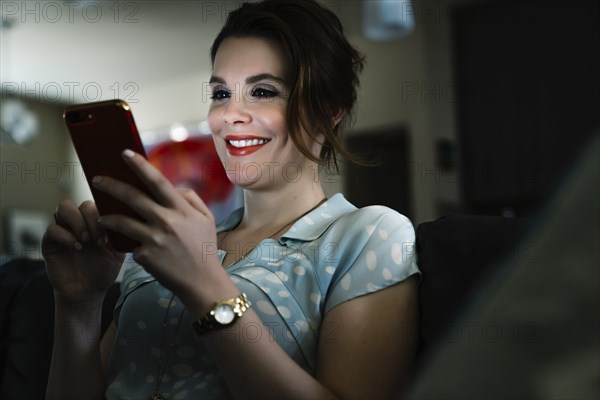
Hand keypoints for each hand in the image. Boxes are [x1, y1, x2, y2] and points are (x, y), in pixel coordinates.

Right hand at [42, 199, 124, 303]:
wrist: (87, 291)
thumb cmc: (104, 270)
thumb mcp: (118, 252)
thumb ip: (121, 234)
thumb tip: (128, 218)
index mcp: (98, 221)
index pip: (100, 203)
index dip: (106, 215)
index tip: (111, 233)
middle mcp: (81, 222)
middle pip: (84, 203)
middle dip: (93, 219)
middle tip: (98, 239)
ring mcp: (64, 229)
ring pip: (64, 207)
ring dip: (77, 222)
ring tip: (86, 240)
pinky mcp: (50, 241)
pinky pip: (52, 228)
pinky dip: (65, 236)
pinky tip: (77, 247)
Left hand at [92, 149, 220, 299]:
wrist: (202, 282)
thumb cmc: (204, 248)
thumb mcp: (206, 219)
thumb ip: (191, 198)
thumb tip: (173, 187)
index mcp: (181, 209)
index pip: (157, 181)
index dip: (140, 165)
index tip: (125, 153)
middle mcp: (166, 221)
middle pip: (132, 197)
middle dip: (111, 185)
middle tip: (97, 179)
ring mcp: (154, 239)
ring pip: (121, 221)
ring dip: (108, 217)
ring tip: (101, 216)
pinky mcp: (145, 256)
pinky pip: (130, 244)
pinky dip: (126, 243)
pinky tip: (125, 245)